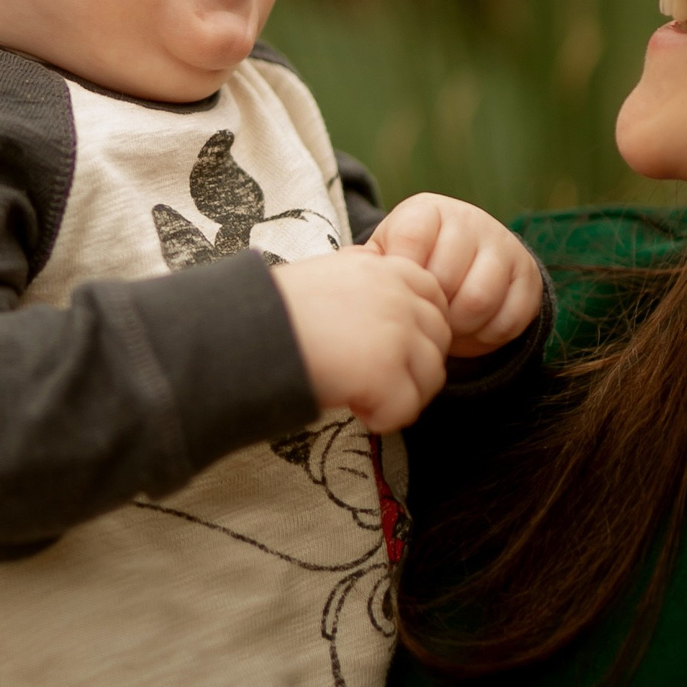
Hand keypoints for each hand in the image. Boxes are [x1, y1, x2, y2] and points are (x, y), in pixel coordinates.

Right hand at [273, 251, 454, 432]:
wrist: (248, 331)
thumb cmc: (276, 310)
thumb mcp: (330, 276)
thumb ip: (367, 286)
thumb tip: (389, 318)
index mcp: (386, 268)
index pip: (434, 296)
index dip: (418, 328)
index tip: (388, 347)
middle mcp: (399, 296)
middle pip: (438, 340)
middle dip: (414, 366)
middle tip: (375, 379)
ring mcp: (397, 333)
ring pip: (431, 378)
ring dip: (402, 394)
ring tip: (363, 396)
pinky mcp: (386, 372)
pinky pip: (406, 409)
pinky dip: (383, 418)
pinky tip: (355, 409)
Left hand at [363, 194, 542, 357]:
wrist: (465, 262)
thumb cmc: (413, 264)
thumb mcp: (387, 256)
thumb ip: (367, 263)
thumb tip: (343, 270)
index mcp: (427, 211)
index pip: (411, 241)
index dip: (403, 277)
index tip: (397, 293)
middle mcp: (470, 219)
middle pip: (446, 279)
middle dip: (430, 310)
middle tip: (422, 319)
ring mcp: (504, 245)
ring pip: (479, 301)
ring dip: (458, 328)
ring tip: (445, 327)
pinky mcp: (529, 276)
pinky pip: (509, 319)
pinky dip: (486, 337)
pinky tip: (471, 331)